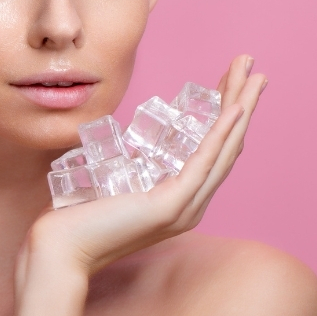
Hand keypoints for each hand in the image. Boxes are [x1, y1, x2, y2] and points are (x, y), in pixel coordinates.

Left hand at [19, 55, 266, 280]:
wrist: (61, 247)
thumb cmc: (81, 215)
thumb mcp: (117, 182)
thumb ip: (134, 168)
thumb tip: (135, 147)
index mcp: (181, 198)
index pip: (213, 149)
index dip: (224, 114)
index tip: (231, 81)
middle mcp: (192, 203)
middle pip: (227, 146)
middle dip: (241, 102)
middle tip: (254, 68)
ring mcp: (185, 207)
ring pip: (223, 150)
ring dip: (240, 109)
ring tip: (254, 77)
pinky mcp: (171, 207)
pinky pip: (204, 163)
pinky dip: (221, 134)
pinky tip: (235, 110)